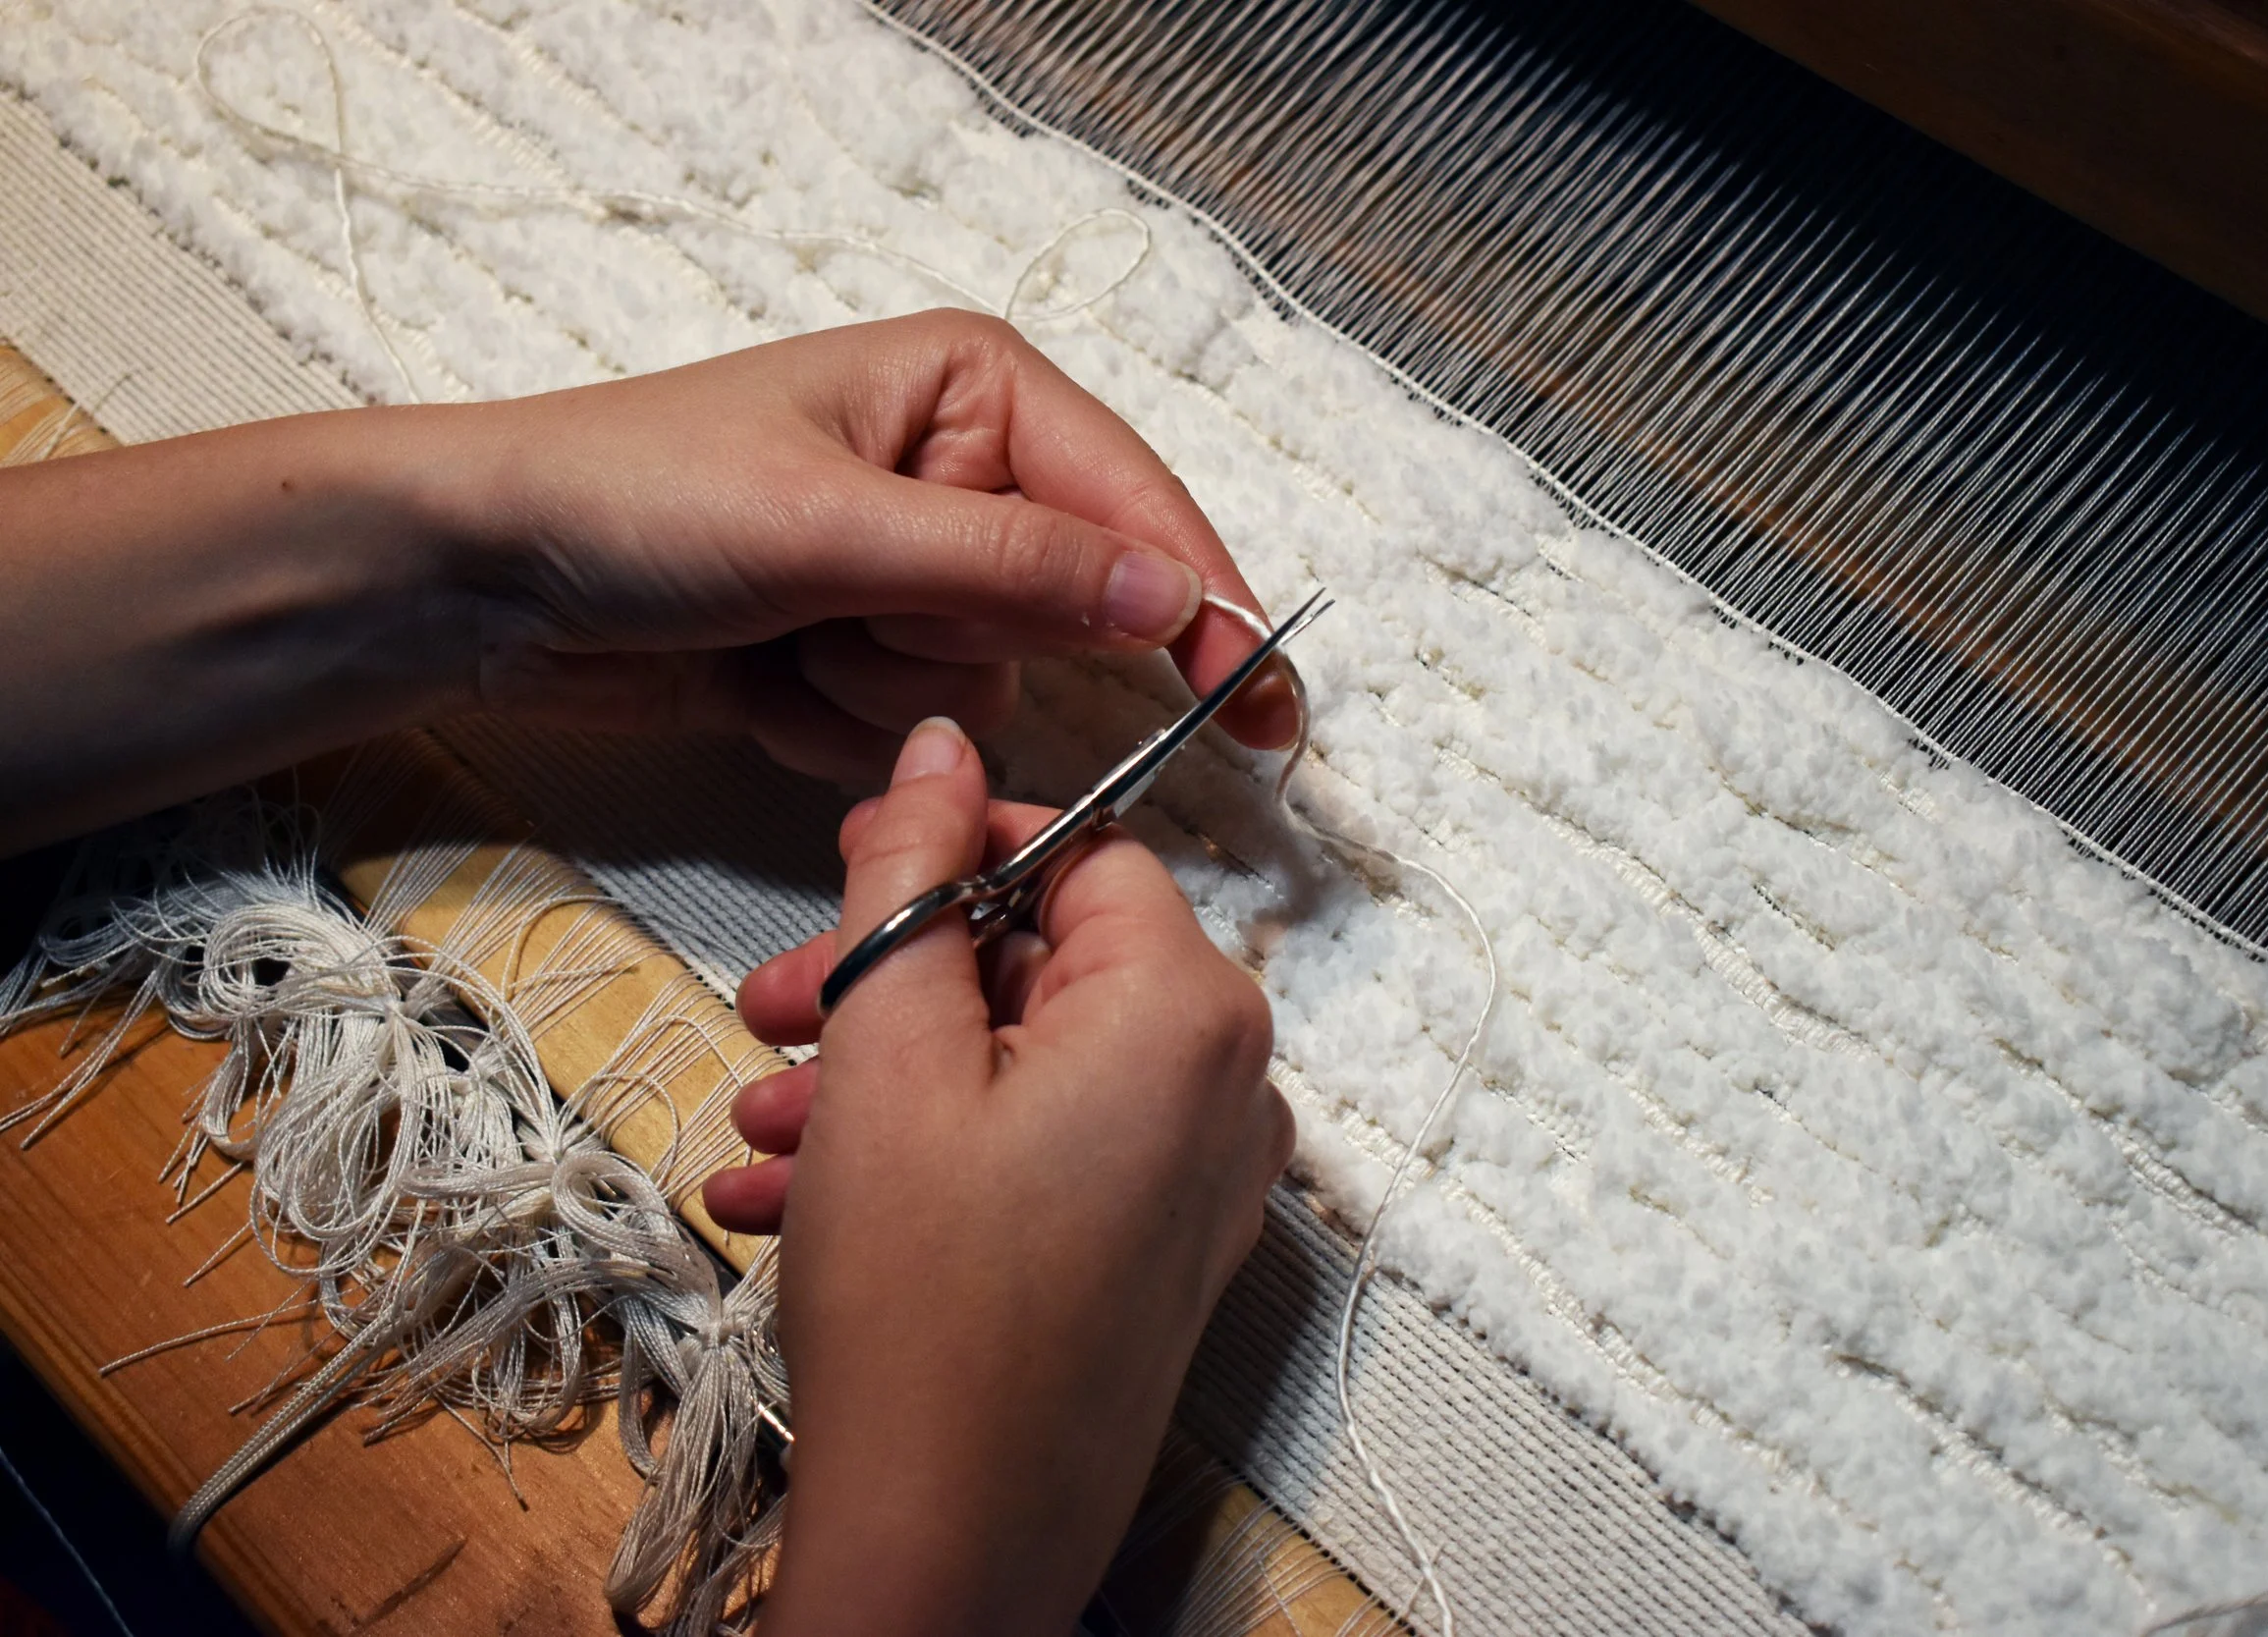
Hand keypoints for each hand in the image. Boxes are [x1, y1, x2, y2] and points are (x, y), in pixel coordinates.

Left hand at [0, 310, 1293, 853]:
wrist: (473, 581)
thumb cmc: (638, 503)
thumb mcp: (836, 526)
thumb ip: (1017, 566)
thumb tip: (1176, 596)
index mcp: (974, 391)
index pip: (1133, 508)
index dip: (1197, 606)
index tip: (1260, 706)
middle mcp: (958, 475)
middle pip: (1055, 617)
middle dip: (944, 644)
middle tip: (839, 621)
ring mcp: (904, 572)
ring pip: (979, 692)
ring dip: (871, 691)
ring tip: (771, 635)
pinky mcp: (854, 652)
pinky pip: (909, 734)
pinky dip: (830, 726)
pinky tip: (754, 677)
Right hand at [701, 718, 1290, 1632]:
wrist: (952, 1544)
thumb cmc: (921, 1297)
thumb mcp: (887, 1049)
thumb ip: (912, 875)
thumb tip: (944, 743)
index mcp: (1189, 1008)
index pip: (1085, 853)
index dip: (955, 849)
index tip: (852, 868)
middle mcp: (1226, 1085)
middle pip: (1049, 967)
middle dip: (892, 985)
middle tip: (770, 1010)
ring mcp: (1200, 1181)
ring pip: (1027, 1071)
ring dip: (883, 1081)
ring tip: (758, 1125)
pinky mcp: (1158, 1256)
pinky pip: (1045, 1159)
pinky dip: (930, 1159)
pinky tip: (790, 1197)